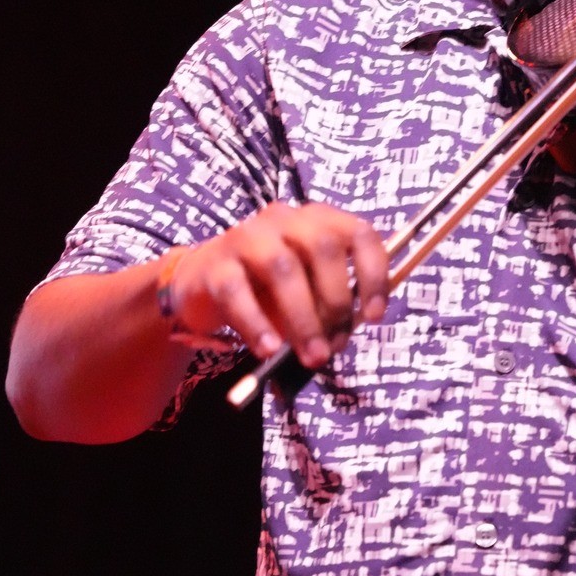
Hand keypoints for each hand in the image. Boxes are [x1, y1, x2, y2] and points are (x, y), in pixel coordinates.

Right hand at [165, 204, 387, 367]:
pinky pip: (236, 292)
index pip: (359, 233)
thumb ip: (327, 308)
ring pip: (282, 268)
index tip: (374, 316)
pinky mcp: (214, 264)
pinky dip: (257, 324)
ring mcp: (246, 236)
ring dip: (303, 319)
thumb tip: (339, 340)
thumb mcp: (305, 293)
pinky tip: (269, 350)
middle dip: (336, 302)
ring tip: (311, 356)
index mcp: (316, 221)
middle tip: (335, 346)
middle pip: (322, 248)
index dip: (374, 275)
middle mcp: (284, 219)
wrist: (201, 283)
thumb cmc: (265, 288)